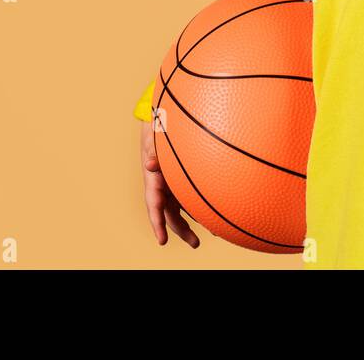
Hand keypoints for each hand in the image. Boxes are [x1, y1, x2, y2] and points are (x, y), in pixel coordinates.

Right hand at [141, 118, 199, 247]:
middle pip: (170, 214)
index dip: (157, 223)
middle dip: (180, 231)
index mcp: (153, 178)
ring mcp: (173, 185)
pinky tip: (214, 219)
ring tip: (209, 236)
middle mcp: (162, 186)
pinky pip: (191, 199)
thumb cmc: (159, 127)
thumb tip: (149, 165)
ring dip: (192, 225)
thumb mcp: (153, 135)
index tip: (161, 240)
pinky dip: (201, 210)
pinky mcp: (183, 182)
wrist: (165, 119)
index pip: (154, 204)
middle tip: (195, 244)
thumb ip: (153, 151)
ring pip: (182, 210)